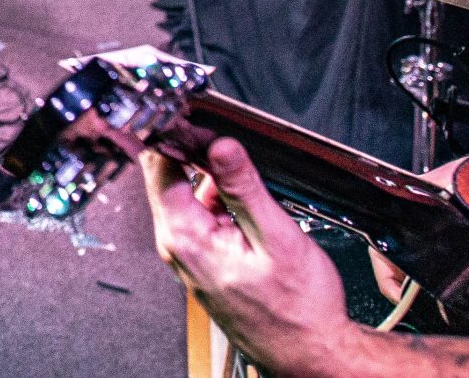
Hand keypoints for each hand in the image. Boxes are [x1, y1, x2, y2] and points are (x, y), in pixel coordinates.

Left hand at [142, 137, 363, 377]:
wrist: (309, 353)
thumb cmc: (298, 309)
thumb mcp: (277, 238)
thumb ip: (244, 187)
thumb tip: (220, 145)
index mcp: (185, 236)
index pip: (159, 164)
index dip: (177, 133)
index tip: (195, 114)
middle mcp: (177, 245)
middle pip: (168, 175)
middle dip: (193, 150)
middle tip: (224, 136)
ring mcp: (187, 254)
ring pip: (186, 194)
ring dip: (209, 176)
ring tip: (241, 170)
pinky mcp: (202, 260)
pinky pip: (200, 215)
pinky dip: (217, 199)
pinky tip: (244, 202)